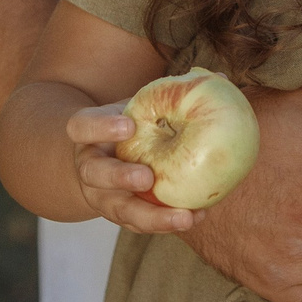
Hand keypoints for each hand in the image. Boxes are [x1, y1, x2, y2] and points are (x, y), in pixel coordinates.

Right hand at [66, 100, 212, 236]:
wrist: (106, 158)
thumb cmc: (129, 125)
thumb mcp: (138, 106)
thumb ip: (168, 94)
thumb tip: (219, 78)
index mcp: (88, 134)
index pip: (82, 127)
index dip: (101, 127)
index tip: (128, 126)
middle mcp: (90, 166)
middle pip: (94, 175)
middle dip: (119, 177)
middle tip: (147, 178)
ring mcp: (103, 195)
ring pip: (119, 210)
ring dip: (152, 216)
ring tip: (184, 216)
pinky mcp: (122, 214)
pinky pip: (142, 223)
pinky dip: (168, 222)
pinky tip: (196, 217)